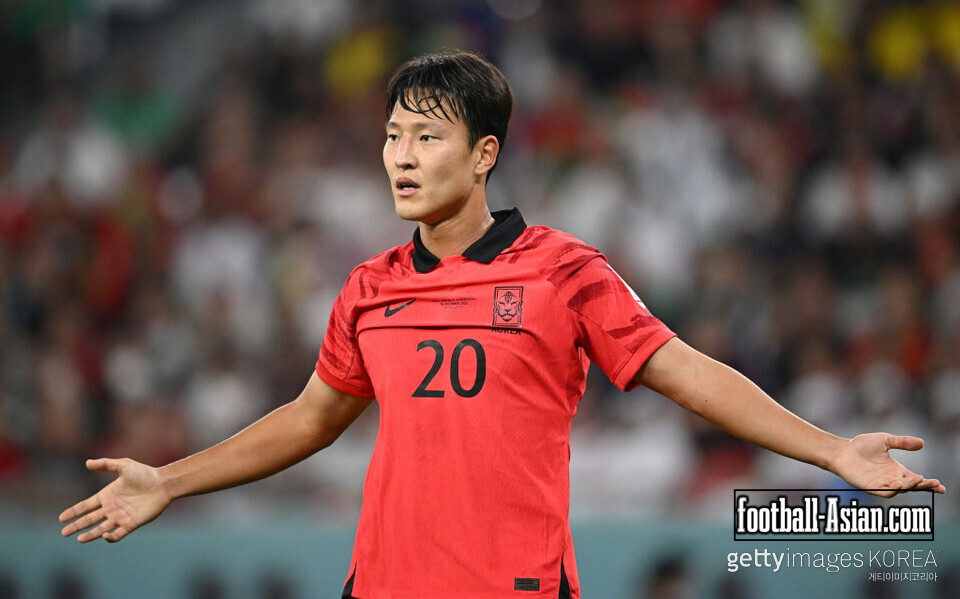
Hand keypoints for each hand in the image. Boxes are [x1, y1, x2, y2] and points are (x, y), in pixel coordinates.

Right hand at [59, 458, 171, 542]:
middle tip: (63, 533)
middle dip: (77, 526)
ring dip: (90, 535)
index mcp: (107, 495)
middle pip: (90, 519)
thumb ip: (106, 464)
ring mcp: (121, 516)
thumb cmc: (144, 473)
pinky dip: (110, 537)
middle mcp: (111, 507)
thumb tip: (87, 463)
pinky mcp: (131, 524)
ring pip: (101, 529)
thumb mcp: (124, 465)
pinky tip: (105, 535)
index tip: (61, 518)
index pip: (86, 506)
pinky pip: (118, 534)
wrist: (163, 483)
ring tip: (79, 539)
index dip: (74, 512)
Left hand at [828, 433, 945, 497]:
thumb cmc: (861, 446)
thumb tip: (922, 443)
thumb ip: (902, 442)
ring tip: (917, 479)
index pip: (916, 479)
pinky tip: (897, 482)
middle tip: (933, 483)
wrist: (841, 450)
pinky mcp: (869, 487)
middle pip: (911, 486)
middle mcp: (891, 479)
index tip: (941, 488)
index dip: (929, 484)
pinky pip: (883, 492)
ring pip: (900, 489)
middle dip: (923, 486)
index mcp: (897, 470)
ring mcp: (881, 484)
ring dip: (909, 485)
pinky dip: (892, 489)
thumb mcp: (885, 440)